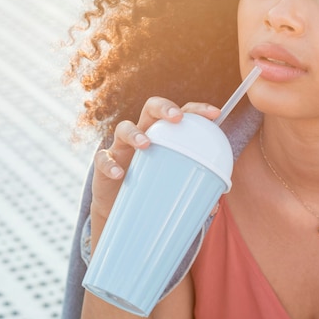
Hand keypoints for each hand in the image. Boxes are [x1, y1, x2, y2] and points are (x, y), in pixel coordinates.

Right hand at [90, 97, 220, 223]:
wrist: (120, 210)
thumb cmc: (153, 189)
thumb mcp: (174, 185)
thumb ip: (193, 190)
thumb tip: (214, 208)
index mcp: (165, 135)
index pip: (182, 113)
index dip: (197, 109)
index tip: (215, 113)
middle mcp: (144, 134)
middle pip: (151, 108)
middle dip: (164, 108)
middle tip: (177, 117)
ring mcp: (122, 148)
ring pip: (124, 128)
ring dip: (135, 133)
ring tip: (146, 144)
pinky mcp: (103, 165)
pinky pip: (103, 159)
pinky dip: (110, 165)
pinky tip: (120, 174)